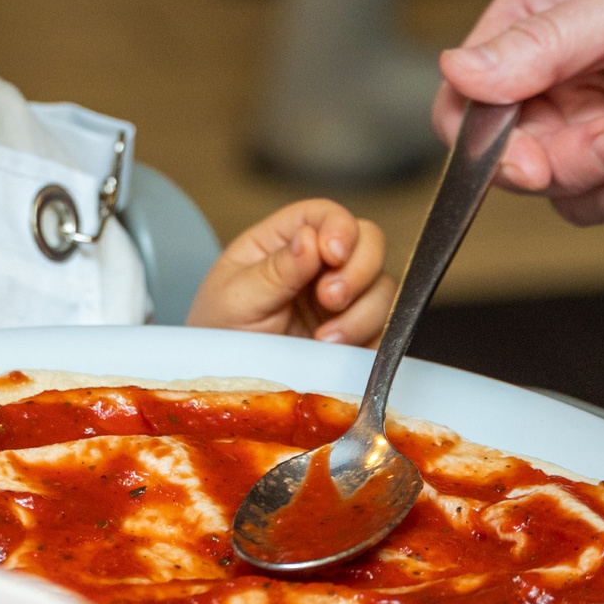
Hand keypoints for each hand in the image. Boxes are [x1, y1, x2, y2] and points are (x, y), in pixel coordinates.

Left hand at [189, 199, 394, 344]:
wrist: (224, 388)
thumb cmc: (219, 334)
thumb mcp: (236, 299)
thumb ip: (275, 270)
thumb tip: (310, 238)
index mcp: (283, 242)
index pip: (325, 215)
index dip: (339, 227)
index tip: (333, 254)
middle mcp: (319, 264)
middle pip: (368, 242)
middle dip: (358, 269)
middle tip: (329, 298)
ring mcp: (341, 300)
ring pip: (382, 286)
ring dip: (362, 311)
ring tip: (325, 338)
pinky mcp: (356, 335)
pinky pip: (384, 328)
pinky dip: (368, 338)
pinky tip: (335, 351)